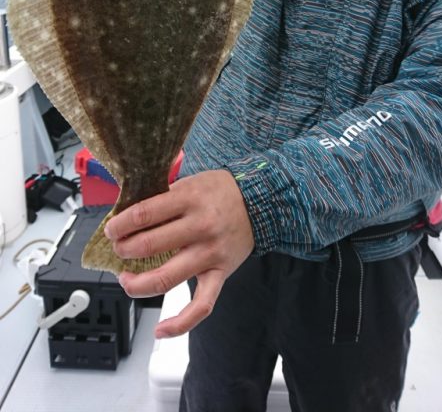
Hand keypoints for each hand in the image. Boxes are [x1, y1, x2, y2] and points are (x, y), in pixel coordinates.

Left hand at [104, 170, 254, 336]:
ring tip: (126, 280)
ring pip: (166, 277)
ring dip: (137, 283)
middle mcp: (200, 226)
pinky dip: (180, 323)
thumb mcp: (190, 182)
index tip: (111, 230)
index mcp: (189, 199)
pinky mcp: (220, 274)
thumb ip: (162, 198)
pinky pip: (201, 306)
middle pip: (149, 245)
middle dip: (124, 250)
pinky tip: (160, 330)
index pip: (144, 214)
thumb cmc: (220, 191)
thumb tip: (128, 217)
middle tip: (118, 249)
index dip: (120, 225)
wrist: (259, 201)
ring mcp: (210, 253)